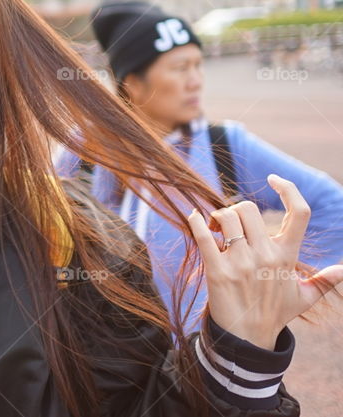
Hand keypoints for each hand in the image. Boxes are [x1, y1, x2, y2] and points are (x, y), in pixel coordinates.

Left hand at [187, 174, 342, 349]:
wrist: (248, 339)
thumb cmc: (275, 313)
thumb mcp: (304, 297)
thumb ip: (324, 281)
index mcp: (287, 256)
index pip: (299, 212)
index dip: (289, 189)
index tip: (274, 179)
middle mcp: (265, 255)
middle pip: (250, 208)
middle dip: (237, 209)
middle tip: (230, 223)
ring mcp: (241, 263)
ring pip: (227, 217)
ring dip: (218, 216)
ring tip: (216, 228)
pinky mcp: (217, 271)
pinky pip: (204, 236)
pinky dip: (196, 222)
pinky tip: (194, 218)